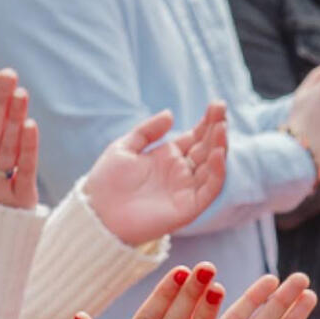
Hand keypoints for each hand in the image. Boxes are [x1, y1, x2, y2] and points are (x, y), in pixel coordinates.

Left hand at [84, 104, 228, 246]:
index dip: (207, 122)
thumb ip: (148, 131)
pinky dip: (217, 172)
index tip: (216, 104)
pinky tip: (217, 154)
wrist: (97, 214)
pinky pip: (210, 189)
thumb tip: (170, 114)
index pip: (195, 137)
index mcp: (168, 157)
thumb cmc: (106, 183)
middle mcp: (181, 172)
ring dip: (220, 146)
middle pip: (207, 148)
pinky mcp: (189, 207)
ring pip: (212, 166)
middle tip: (221, 108)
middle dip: (217, 128)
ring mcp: (186, 189)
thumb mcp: (124, 147)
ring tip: (222, 127)